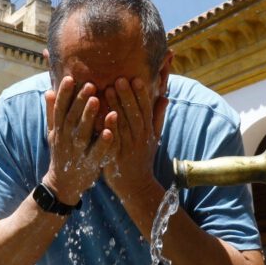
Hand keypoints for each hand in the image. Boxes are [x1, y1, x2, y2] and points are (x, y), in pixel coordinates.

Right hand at [42, 76, 115, 204]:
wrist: (62, 184)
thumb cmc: (62, 152)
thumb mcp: (53, 133)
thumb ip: (53, 112)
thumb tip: (49, 91)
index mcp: (59, 130)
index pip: (60, 109)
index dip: (64, 94)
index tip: (70, 78)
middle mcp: (66, 139)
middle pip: (72, 118)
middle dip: (79, 101)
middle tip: (90, 84)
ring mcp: (77, 152)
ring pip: (83, 132)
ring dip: (89, 117)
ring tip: (98, 101)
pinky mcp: (89, 163)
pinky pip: (96, 152)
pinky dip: (102, 143)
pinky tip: (109, 132)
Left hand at [103, 76, 166, 194]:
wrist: (136, 186)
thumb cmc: (142, 158)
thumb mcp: (154, 138)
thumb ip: (157, 117)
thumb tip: (165, 96)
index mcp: (148, 132)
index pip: (146, 110)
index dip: (142, 95)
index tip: (136, 78)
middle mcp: (139, 139)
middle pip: (134, 115)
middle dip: (127, 97)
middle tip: (119, 79)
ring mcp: (127, 148)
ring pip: (122, 126)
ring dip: (115, 108)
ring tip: (106, 90)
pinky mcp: (115, 157)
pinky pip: (111, 142)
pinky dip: (108, 129)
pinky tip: (101, 117)